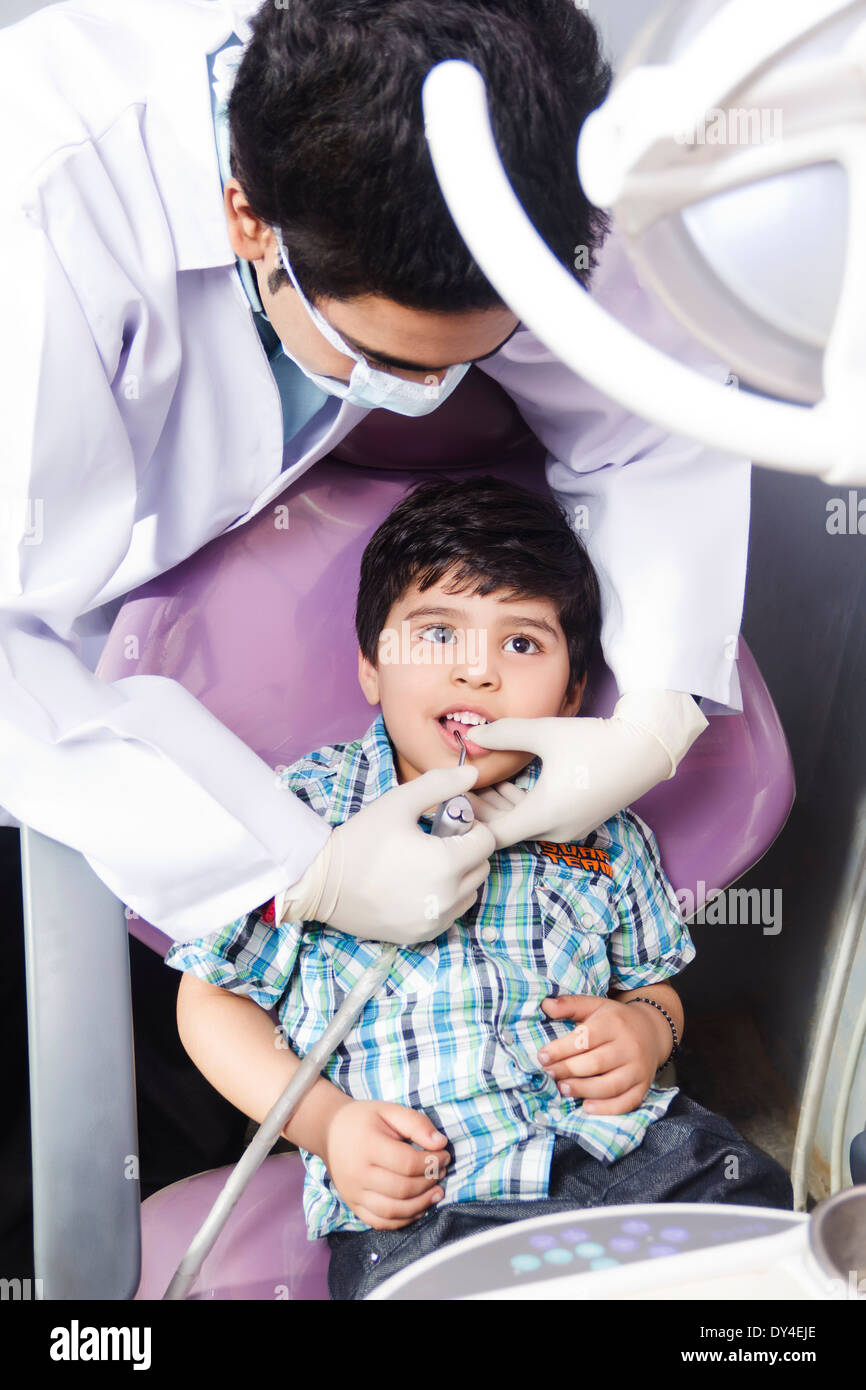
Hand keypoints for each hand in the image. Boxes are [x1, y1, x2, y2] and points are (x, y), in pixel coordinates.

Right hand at [282, 766, 495, 944]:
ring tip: (426, 864)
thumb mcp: (399, 802)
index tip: (444, 823)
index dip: (469, 826)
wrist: (321, 881)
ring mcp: (435, 921)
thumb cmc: (361, 838)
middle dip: (467, 851)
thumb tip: (474, 774)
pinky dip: (445, 899)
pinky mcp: (421, 935)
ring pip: (470, 893)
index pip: (486, 841)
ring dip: (460, 877)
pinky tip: (417, 885)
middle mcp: (447, 897)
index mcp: (446, 863)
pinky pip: (451, 914)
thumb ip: (440, 785)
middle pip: (481, 868)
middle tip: (434, 841)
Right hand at [322, 1099, 450, 1229]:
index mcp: (367, 1146)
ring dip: (421, 1205)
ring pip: (393, 1211)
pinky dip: (403, 1220)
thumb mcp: (389, 1111)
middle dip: (429, 1182)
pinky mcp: (353, 1206)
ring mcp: (353, 1193)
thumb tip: (441, 1143)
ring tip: (436, 1193)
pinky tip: (418, 1209)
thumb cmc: (363, 1119)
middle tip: (442, 1172)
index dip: (432, 1162)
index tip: (444, 1155)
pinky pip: (380, 1222)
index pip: (407, 1163)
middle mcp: (358, 1174)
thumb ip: (416, 1123)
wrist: (329, 1131)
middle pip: (402, 1189)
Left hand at [463, 691, 706, 849]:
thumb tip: (471, 736)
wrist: (646, 748)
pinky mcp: (577, 821)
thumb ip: (503, 734)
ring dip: (500, 807)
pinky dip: (520, 806)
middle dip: (479, 811)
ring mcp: (569, 830)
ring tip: (477, 783)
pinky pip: (539, 821)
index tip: (451, 800)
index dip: (467, 821)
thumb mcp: (545, 733)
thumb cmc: (596, 741)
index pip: (491, 835)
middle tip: (455, 789)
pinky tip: (507, 784)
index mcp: (544, 816)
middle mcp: (556, 831)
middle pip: (504, 831)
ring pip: (522, 825)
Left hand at [537, 993, 666, 1114]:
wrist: (652, 1030)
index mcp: (614, 1023)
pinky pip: (627, 1102)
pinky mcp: (644, 1086)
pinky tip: (587, 1107)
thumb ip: (570, 1005)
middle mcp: (629, 1046)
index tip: (542, 1057)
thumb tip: (545, 1005)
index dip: (561, 1049)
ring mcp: (638, 1069)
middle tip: (548, 1074)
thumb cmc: (616, 1019)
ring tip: (562, 1089)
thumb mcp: (595, 1005)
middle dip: (568, 1070)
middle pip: (596, 1063)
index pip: (585, 1038)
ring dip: (583, 1090)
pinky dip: (607, 1108)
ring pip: (610, 1085)